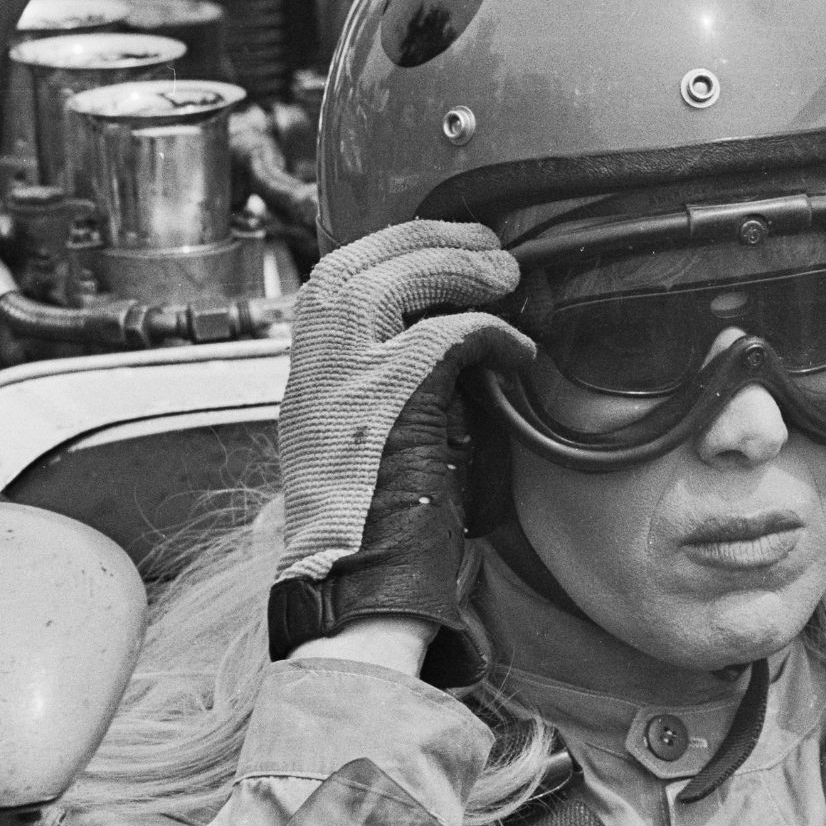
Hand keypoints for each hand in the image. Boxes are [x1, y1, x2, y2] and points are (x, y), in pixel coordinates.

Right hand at [268, 221, 532, 679]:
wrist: (351, 585)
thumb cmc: (376, 527)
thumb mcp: (370, 440)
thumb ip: (392, 387)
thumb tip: (459, 344)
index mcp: (307, 375)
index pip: (332, 281)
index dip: (393, 251)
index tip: (442, 246)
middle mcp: (311, 370)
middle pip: (351, 266)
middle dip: (423, 240)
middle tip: (486, 242)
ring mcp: (339, 382)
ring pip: (387, 284)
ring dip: (452, 268)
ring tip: (505, 275)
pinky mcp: (383, 403)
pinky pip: (442, 338)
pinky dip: (489, 334)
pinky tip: (518, 350)